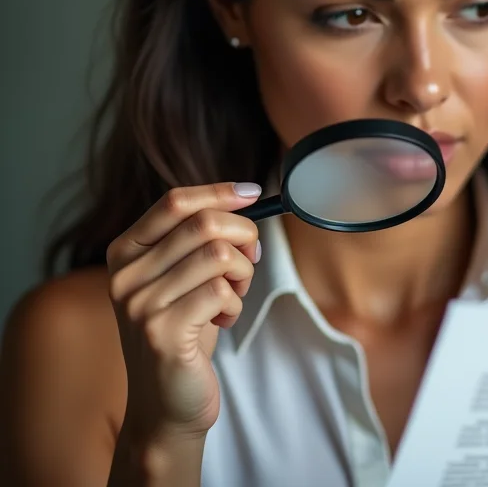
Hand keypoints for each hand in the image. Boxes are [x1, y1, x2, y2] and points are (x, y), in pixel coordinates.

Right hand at [106, 181, 261, 443]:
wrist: (166, 404)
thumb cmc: (184, 331)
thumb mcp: (182, 276)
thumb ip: (197, 238)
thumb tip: (243, 195)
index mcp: (125, 252)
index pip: (174, 202)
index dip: (219, 192)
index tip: (253, 192)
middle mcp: (125, 275)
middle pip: (204, 224)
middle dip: (243, 237)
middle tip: (249, 263)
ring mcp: (140, 305)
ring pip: (219, 256)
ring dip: (242, 274)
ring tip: (233, 296)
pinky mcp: (162, 333)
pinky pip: (222, 292)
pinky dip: (235, 304)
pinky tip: (222, 320)